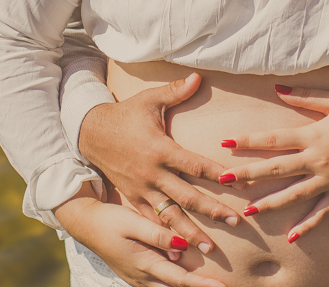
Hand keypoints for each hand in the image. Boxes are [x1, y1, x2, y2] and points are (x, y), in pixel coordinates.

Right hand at [55, 189, 226, 286]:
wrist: (86, 225)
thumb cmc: (110, 220)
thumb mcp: (133, 223)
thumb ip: (158, 235)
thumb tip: (182, 246)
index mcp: (144, 264)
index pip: (180, 280)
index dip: (201, 285)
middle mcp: (142, 277)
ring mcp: (138, 278)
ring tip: (208, 285)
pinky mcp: (136, 274)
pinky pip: (160, 285)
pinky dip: (175, 284)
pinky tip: (186, 279)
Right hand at [79, 73, 241, 253]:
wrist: (91, 134)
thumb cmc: (125, 115)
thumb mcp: (148, 100)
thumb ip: (174, 91)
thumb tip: (197, 76)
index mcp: (160, 149)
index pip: (195, 164)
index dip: (217, 173)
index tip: (238, 181)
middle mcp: (153, 173)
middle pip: (188, 196)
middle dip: (213, 210)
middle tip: (236, 221)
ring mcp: (142, 189)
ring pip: (171, 215)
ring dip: (191, 232)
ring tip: (209, 249)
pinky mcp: (134, 198)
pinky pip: (152, 221)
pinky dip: (165, 237)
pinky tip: (178, 252)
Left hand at [219, 85, 328, 240]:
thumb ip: (304, 96)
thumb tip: (276, 88)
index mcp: (314, 135)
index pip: (273, 139)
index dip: (248, 140)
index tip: (225, 142)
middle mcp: (318, 159)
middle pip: (276, 169)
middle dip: (247, 174)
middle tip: (223, 180)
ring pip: (294, 195)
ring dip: (269, 203)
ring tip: (248, 210)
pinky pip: (322, 213)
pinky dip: (307, 226)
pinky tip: (291, 237)